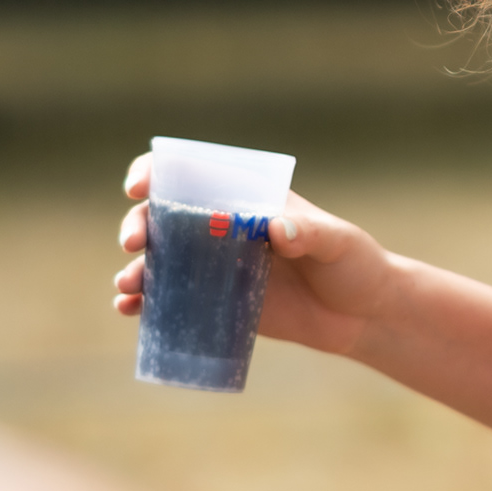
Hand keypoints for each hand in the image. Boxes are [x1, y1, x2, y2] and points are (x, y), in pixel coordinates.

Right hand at [115, 157, 402, 357]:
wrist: (364, 317)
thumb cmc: (356, 265)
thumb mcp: (338, 243)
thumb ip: (311, 233)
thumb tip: (276, 227)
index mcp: (247, 198)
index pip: (192, 173)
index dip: (156, 173)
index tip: (138, 186)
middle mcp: (223, 228)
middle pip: (164, 217)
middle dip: (139, 224)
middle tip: (133, 242)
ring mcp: (217, 268)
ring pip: (161, 261)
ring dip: (136, 269)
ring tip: (127, 286)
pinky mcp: (218, 305)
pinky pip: (172, 301)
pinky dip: (145, 303)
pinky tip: (129, 310)